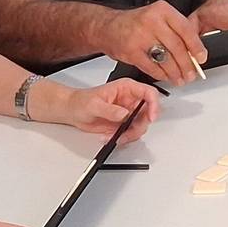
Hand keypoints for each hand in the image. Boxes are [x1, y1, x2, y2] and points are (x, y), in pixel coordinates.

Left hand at [39, 78, 160, 143]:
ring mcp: (128, 113)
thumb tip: (124, 114)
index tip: (151, 117)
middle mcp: (130, 100)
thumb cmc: (81, 101)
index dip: (154, 105)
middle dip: (140, 125)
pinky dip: (123, 138)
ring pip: (141, 126)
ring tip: (114, 136)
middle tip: (128, 132)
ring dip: (130, 134)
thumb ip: (110, 110)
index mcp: (126, 88)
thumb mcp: (94, 104)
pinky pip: (131, 133)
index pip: (149, 93)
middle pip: (148, 113)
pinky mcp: (124, 124)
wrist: (73, 111)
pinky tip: (110, 137)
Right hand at [103, 1, 204, 84]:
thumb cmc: (136, 24)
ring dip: (175, 73)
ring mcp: (140, 36)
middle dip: (187, 65)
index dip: (196, 46)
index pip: (185, 29)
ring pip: (165, 59)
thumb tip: (194, 52)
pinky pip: (151, 67)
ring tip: (180, 78)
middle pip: (177, 47)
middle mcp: (152, 21)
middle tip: (191, 74)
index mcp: (162, 10)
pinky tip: (165, 77)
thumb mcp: (158, 18)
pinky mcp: (131, 51)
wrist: (107, 27)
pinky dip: (161, 75)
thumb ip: (175, 31)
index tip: (201, 58)